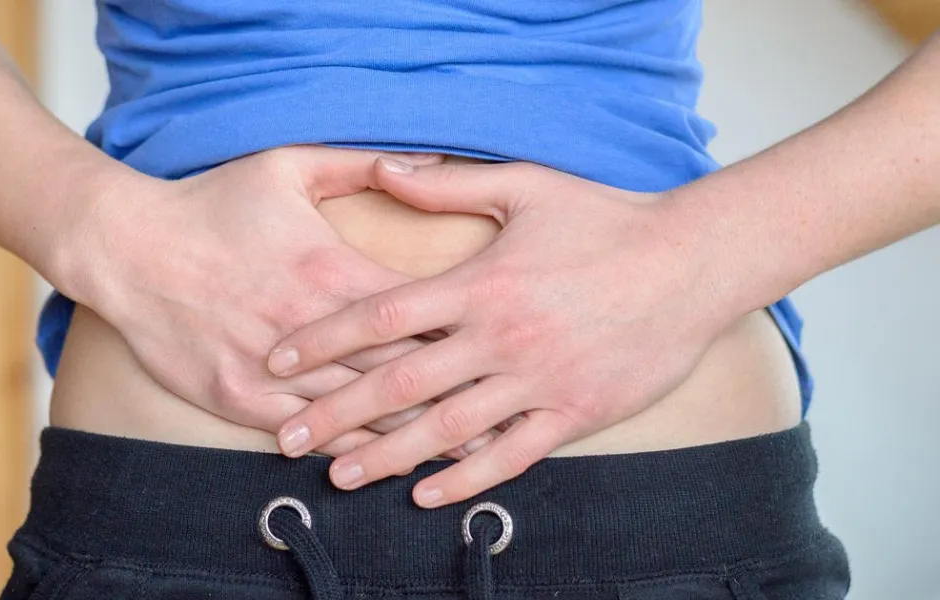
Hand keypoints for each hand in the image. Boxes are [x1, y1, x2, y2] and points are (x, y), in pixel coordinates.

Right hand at [59, 146, 491, 456]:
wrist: (128, 247)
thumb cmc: (211, 202)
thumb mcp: (285, 166)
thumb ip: (359, 164)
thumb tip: (427, 155)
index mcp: (330, 269)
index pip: (416, 315)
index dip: (466, 339)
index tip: (507, 353)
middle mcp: (309, 326)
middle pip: (397, 373)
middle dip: (454, 398)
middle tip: (504, 421)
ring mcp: (271, 368)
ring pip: (355, 412)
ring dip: (410, 437)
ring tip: (464, 456)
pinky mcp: (237, 397)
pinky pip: (303, 431)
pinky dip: (345, 448)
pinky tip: (381, 466)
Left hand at [268, 157, 728, 504]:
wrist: (694, 262)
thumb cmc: (607, 219)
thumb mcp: (526, 186)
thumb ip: (447, 184)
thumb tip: (381, 168)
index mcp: (482, 282)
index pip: (383, 315)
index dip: (325, 338)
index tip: (279, 356)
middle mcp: (502, 338)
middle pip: (401, 384)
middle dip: (338, 413)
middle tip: (288, 438)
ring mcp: (538, 381)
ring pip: (448, 430)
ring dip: (388, 457)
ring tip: (340, 476)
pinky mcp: (575, 413)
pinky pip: (511, 456)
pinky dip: (466, 479)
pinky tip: (425, 494)